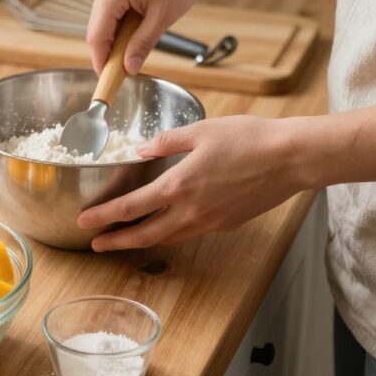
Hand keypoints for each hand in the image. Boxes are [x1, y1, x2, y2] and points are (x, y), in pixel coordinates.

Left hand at [77, 116, 305, 251]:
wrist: (291, 158)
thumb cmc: (249, 139)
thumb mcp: (201, 130)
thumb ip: (166, 142)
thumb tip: (140, 150)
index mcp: (179, 186)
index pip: (130, 208)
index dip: (104, 216)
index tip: (84, 222)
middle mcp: (191, 210)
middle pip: (144, 235)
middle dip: (116, 241)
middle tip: (95, 245)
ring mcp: (210, 221)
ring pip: (168, 237)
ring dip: (143, 240)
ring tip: (125, 239)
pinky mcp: (226, 223)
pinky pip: (190, 232)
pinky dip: (171, 232)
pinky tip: (166, 225)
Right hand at [87, 0, 218, 74]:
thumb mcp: (162, 18)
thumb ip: (142, 44)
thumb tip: (128, 67)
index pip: (96, 36)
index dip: (101, 61)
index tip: (109, 80)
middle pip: (97, 30)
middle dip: (110, 51)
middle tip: (126, 70)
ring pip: (103, 22)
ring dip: (117, 39)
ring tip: (137, 47)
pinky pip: (110, 11)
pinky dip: (120, 26)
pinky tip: (137, 30)